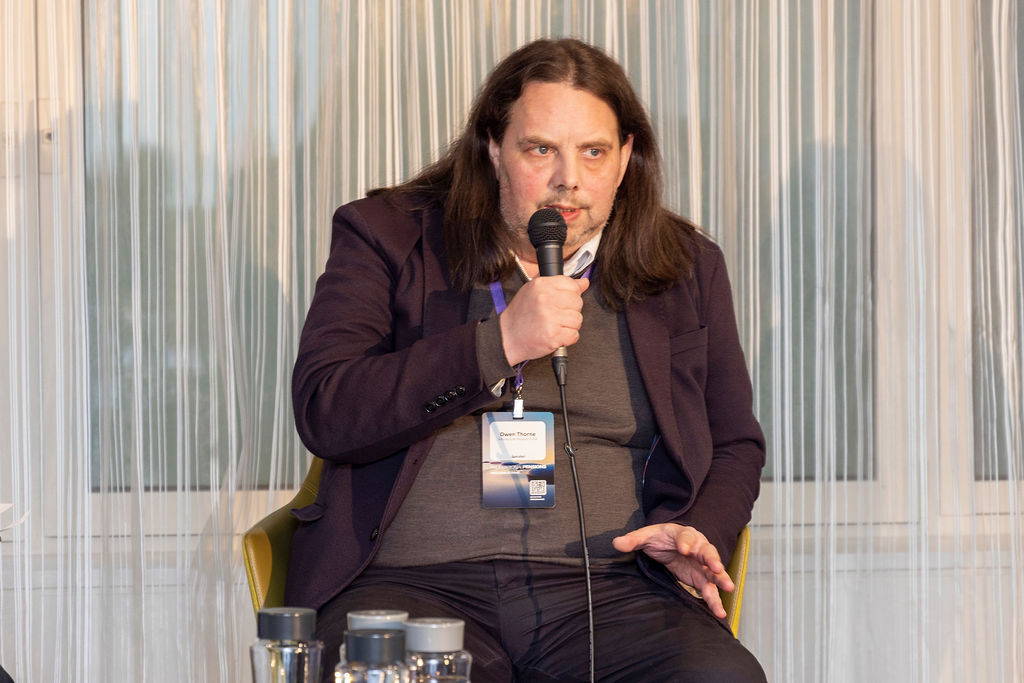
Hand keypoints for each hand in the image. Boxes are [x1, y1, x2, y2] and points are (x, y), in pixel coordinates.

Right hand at [499, 276, 589, 365]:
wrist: (507, 337)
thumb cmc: (521, 315)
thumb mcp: (535, 291)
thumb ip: (560, 285)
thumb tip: (583, 283)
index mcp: (541, 285)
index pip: (571, 284)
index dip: (570, 295)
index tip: (562, 302)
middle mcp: (546, 299)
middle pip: (577, 302)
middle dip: (570, 310)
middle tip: (557, 315)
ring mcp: (550, 318)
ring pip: (578, 319)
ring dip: (569, 325)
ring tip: (555, 325)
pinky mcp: (553, 335)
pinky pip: (574, 335)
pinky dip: (567, 338)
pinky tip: (556, 335)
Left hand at [613, 523, 733, 618]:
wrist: (668, 545)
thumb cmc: (659, 538)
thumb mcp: (645, 536)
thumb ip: (632, 540)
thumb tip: (616, 543)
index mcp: (683, 535)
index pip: (686, 537)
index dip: (686, 542)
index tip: (684, 549)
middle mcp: (698, 548)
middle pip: (707, 552)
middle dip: (712, 560)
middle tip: (716, 568)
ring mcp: (701, 564)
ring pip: (713, 572)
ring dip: (721, 579)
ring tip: (728, 588)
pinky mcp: (700, 579)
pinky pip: (709, 589)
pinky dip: (714, 599)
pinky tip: (719, 612)